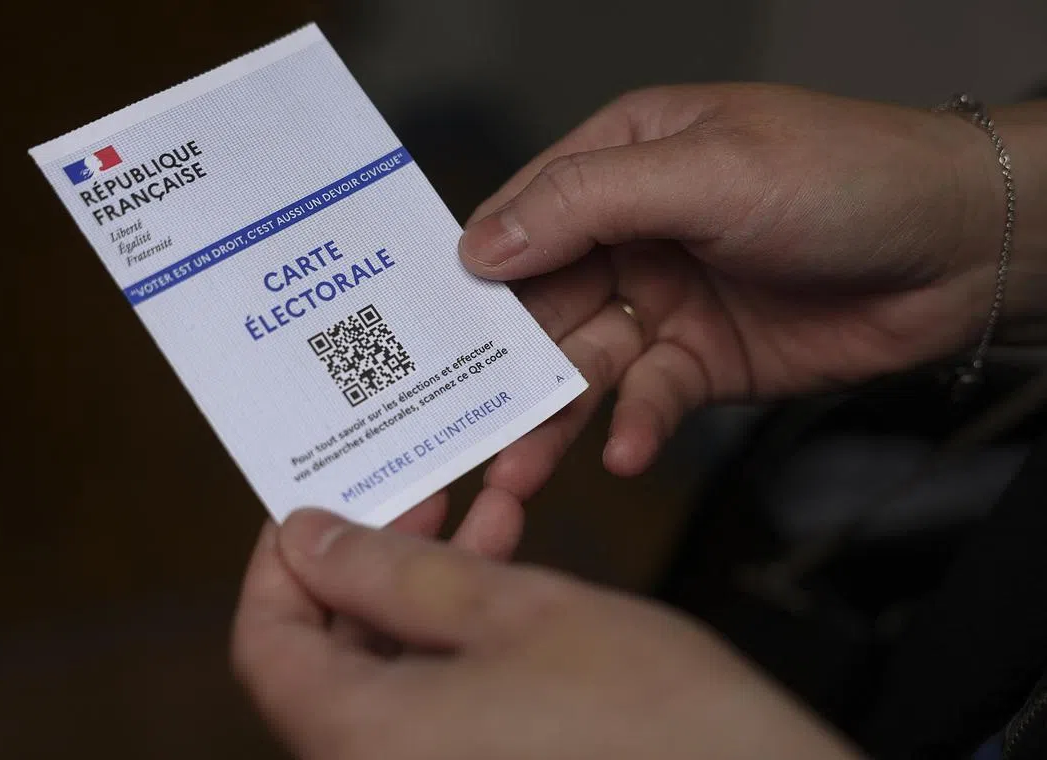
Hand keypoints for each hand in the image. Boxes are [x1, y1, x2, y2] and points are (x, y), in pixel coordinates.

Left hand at [233, 509, 862, 759]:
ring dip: (421, 592)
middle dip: (368, 564)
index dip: (281, 562)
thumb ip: (396, 572)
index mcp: (359, 739)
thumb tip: (308, 538)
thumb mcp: (515, 610)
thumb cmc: (650, 718)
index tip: (323, 503)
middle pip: (322, 658)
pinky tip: (505, 581)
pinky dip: (455, 642)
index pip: (265, 641)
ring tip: (478, 516)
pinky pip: (432, 709)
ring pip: (385, 676)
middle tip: (417, 494)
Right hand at [451, 85, 1046, 552]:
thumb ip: (586, 203)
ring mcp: (667, 302)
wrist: (962, 249)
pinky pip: (650, 401)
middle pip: (542, 304)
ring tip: (515, 470)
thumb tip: (481, 243)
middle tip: (458, 425)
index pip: (524, 216)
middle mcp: (632, 232)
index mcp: (621, 161)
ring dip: (551, 416)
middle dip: (502, 365)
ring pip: (585, 364)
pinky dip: (634, 428)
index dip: (474, 272)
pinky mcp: (703, 364)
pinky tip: (621, 455)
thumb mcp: (705, 172)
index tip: (424, 332)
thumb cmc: (843, 176)